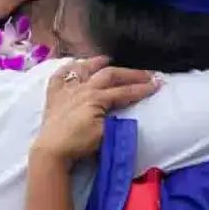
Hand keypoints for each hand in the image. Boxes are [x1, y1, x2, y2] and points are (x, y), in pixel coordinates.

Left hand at [32, 61, 157, 162]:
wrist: (52, 150)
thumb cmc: (79, 144)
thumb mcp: (103, 133)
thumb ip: (114, 118)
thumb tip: (120, 111)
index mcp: (97, 98)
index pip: (124, 91)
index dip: (142, 88)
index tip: (157, 84)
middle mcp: (82, 88)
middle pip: (109, 75)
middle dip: (129, 73)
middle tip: (144, 73)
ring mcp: (67, 90)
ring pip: (84, 69)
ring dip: (97, 62)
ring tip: (107, 59)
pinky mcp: (54, 96)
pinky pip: (59, 77)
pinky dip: (67, 69)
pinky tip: (72, 65)